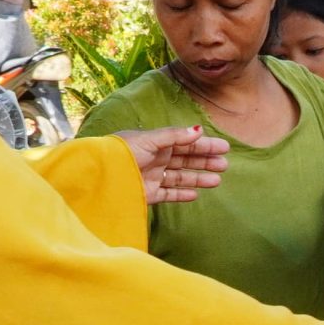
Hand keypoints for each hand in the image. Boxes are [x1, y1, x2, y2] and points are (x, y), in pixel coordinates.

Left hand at [111, 125, 228, 203]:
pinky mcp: (148, 194)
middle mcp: (155, 159)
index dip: (204, 145)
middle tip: (224, 164)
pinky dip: (181, 194)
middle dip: (205, 161)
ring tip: (216, 181)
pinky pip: (168, 194)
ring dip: (198, 178)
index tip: (224, 148)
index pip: (185, 143)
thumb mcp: (149, 140)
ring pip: (180, 177)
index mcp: (155, 143)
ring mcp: (152, 177)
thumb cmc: (121, 152)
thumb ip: (174, 136)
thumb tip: (198, 129)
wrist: (99, 176)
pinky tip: (195, 195)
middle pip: (185, 159)